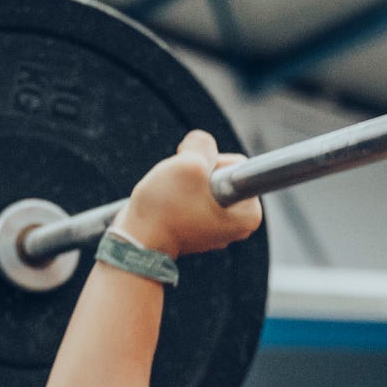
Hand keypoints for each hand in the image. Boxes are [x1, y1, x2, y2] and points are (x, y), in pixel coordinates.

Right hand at [118, 131, 263, 257]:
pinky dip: (181, 194)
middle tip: (180, 188)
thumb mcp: (187, 163)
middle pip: (221, 173)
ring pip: (205, 183)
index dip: (208, 163)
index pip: (235, 164)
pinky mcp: (201, 228)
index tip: (193, 181)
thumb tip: (202, 142)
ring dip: (186, 182)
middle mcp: (240, 225)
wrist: (137, 244)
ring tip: (172, 199)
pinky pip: (194, 196)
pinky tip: (169, 206)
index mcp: (249, 214)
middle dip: (197, 173)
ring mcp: (220, 228)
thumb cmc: (164, 209)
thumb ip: (203, 143)